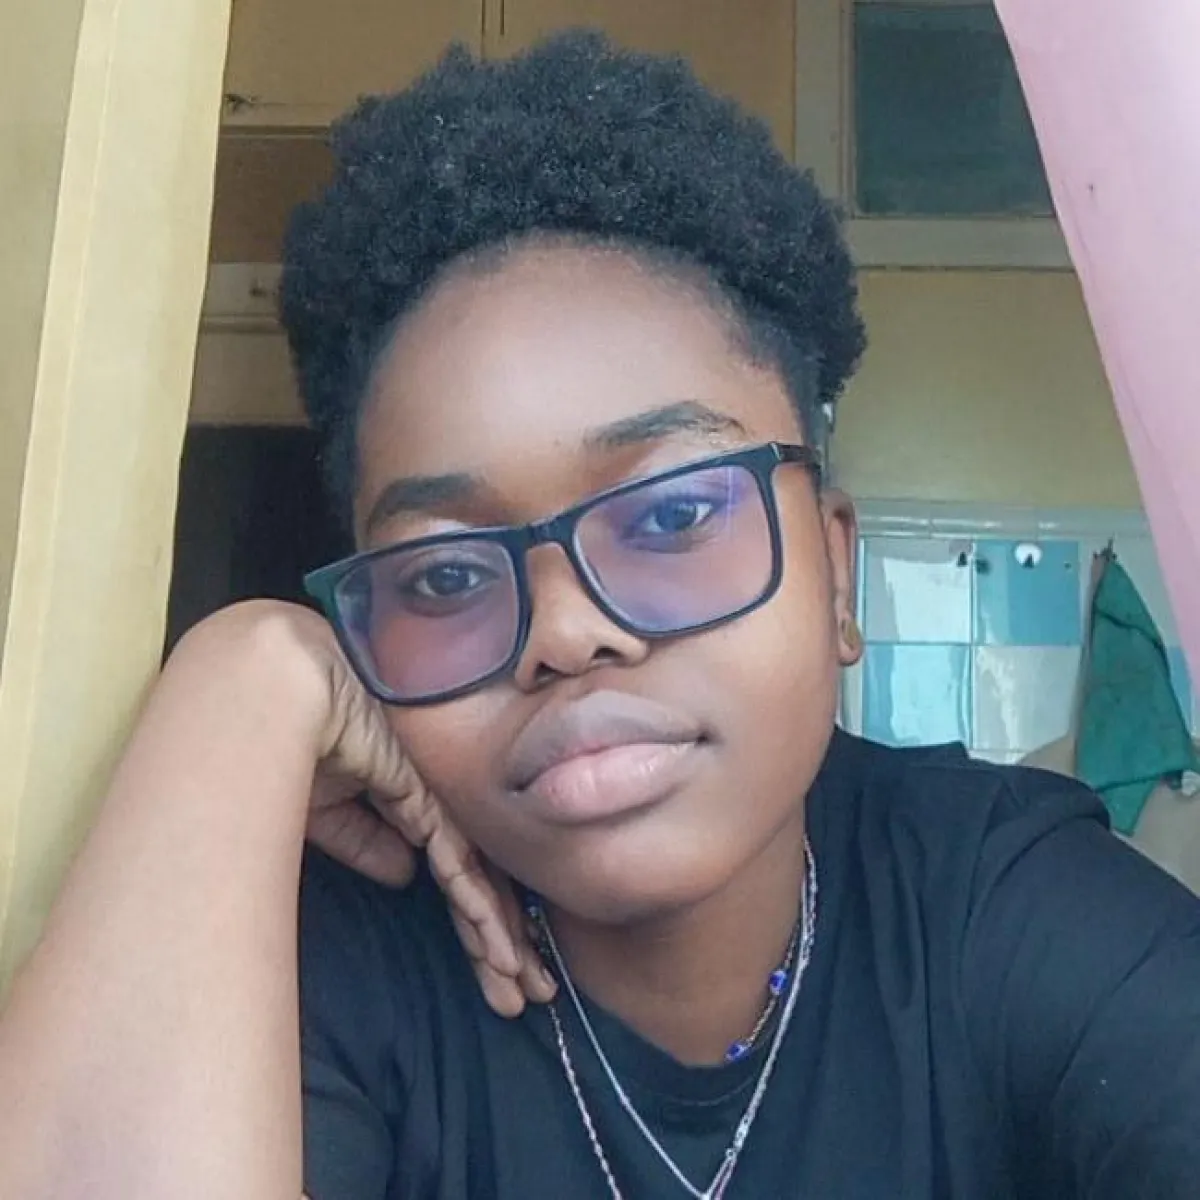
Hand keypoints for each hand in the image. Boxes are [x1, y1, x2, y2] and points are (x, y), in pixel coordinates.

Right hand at [206, 601, 554, 1016]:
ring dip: (500, 939)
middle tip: (530, 993)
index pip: (458, 872)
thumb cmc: (294, 741)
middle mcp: (437, 801)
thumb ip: (366, 842)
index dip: (477, 924)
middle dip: (503, 942)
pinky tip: (498, 948)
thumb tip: (403, 878)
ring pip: (481, 879)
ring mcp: (439, 796)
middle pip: (481, 880)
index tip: (497, 972)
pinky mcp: (427, 796)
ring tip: (525, 989)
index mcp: (414, 801)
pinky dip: (478, 909)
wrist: (280, 691)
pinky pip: (460, 862)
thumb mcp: (327, 811)